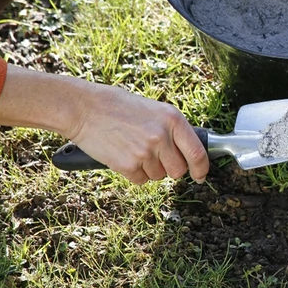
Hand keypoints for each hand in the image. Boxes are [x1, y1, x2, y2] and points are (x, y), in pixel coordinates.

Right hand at [69, 83, 209, 183]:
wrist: (86, 109)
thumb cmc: (120, 107)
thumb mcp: (155, 110)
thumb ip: (173, 130)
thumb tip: (190, 152)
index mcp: (173, 119)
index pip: (197, 153)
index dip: (202, 168)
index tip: (201, 175)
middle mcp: (162, 137)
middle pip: (179, 170)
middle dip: (171, 169)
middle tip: (158, 158)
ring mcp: (145, 152)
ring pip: (159, 176)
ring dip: (151, 169)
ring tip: (136, 149)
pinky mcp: (127, 165)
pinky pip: (141, 180)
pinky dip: (135, 173)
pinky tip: (125, 155)